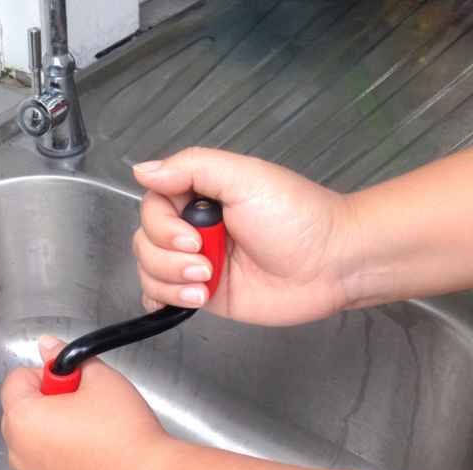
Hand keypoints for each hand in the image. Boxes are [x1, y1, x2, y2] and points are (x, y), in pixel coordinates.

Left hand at [0, 336, 167, 469]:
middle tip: (84, 405)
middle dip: (47, 403)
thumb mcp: (100, 379)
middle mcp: (18, 453)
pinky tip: (90, 457)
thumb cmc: (124, 436)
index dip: (46, 373)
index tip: (71, 381)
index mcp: (23, 418)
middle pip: (21, 412)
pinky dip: (59, 461)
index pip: (17, 380)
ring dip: (51, 433)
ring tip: (91, 434)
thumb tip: (50, 347)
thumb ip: (67, 359)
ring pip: (32, 443)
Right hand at [133, 147, 358, 325]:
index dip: (162, 227)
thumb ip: (191, 167)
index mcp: (200, 195)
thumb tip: (141, 170)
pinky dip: (163, 299)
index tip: (194, 238)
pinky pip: (160, 297)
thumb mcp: (244, 177)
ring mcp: (196, 263)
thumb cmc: (298, 216)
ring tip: (207, 284)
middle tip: (206, 264)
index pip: (152, 206)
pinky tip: (189, 299)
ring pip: (149, 270)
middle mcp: (194, 227)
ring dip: (170, 281)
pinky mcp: (203, 294)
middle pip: (145, 241)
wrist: (332, 264)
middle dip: (168, 257)